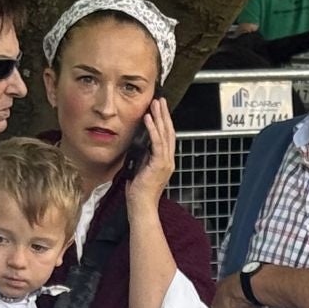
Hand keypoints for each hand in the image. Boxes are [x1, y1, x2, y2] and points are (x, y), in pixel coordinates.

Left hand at [125, 96, 176, 210]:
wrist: (142, 207)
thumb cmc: (139, 193)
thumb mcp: (140, 170)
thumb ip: (143, 158)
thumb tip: (140, 145)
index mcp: (165, 162)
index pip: (166, 138)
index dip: (164, 122)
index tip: (159, 109)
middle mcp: (168, 161)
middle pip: (169, 132)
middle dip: (164, 115)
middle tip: (160, 100)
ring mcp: (165, 162)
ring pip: (165, 134)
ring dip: (160, 117)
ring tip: (155, 104)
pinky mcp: (159, 164)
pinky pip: (157, 143)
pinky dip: (153, 129)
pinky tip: (149, 118)